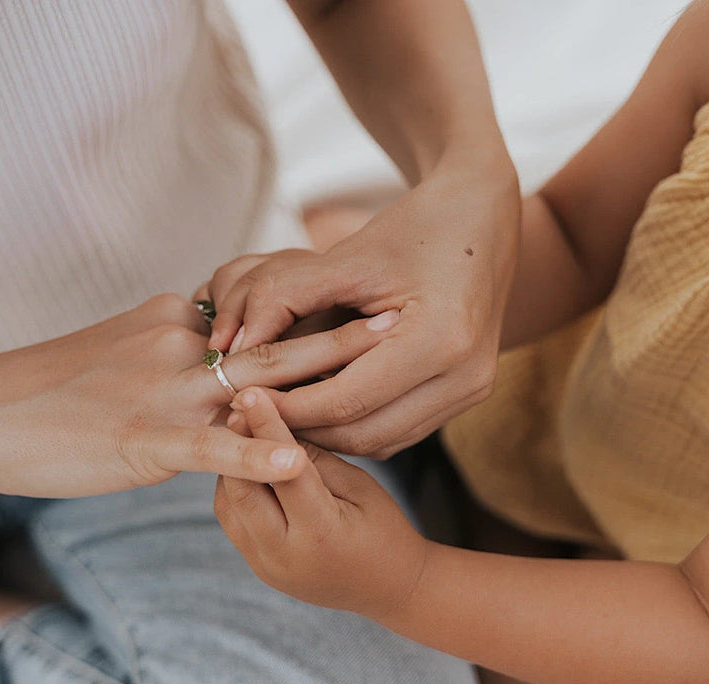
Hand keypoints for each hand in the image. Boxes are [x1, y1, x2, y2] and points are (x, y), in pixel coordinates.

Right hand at [0, 294, 397, 500]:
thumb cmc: (52, 387)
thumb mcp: (122, 349)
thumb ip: (173, 346)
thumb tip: (214, 344)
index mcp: (174, 322)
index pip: (256, 314)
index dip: (315, 312)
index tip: (368, 298)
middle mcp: (178, 346)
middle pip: (273, 337)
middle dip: (340, 329)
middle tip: (401, 314)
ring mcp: (163, 392)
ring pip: (254, 385)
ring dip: (322, 380)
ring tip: (381, 367)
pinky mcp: (143, 440)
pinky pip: (209, 447)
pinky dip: (256, 454)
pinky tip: (299, 460)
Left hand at [196, 160, 520, 457]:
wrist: (481, 216)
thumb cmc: (413, 227)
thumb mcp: (344, 256)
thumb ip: (281, 298)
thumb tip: (227, 348)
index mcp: (439, 340)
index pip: (344, 402)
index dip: (285, 407)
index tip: (236, 397)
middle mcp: (465, 376)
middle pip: (363, 434)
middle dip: (301, 429)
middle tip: (250, 411)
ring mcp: (472, 390)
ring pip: (381, 441)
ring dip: (327, 433)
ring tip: (277, 409)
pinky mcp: (469, 394)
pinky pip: (400, 430)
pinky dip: (355, 425)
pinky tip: (319, 403)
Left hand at [214, 387, 429, 622]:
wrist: (390, 589)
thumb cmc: (385, 530)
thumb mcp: (360, 486)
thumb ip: (316, 458)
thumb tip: (275, 422)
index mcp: (322, 534)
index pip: (284, 471)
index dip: (265, 428)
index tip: (251, 393)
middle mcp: (285, 556)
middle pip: (242, 491)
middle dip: (236, 444)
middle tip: (238, 406)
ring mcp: (267, 567)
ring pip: (228, 505)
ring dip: (231, 467)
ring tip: (241, 432)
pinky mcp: (258, 569)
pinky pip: (233, 521)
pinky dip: (235, 489)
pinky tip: (248, 465)